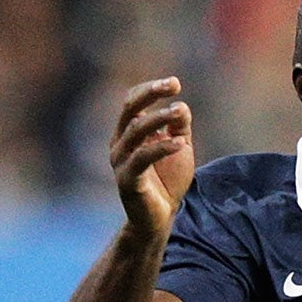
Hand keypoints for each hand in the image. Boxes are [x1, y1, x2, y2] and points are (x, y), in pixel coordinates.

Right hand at [112, 77, 194, 238]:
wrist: (159, 218)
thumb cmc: (167, 181)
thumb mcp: (178, 148)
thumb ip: (179, 127)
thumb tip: (181, 106)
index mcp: (128, 132)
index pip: (133, 101)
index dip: (151, 89)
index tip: (175, 82)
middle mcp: (119, 142)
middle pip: (130, 109)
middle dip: (151, 94)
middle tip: (173, 85)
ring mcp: (120, 160)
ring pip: (136, 131)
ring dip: (159, 118)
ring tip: (181, 111)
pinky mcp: (127, 179)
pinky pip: (142, 158)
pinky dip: (161, 148)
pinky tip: (180, 143)